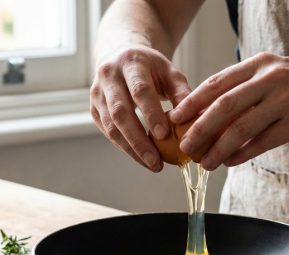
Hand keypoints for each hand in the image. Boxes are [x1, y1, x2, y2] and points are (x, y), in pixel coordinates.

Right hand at [90, 45, 191, 171]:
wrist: (122, 56)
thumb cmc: (151, 68)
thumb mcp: (169, 71)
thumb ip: (181, 92)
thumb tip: (193, 119)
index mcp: (131, 62)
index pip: (140, 90)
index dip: (151, 113)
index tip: (164, 135)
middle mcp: (109, 76)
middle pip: (120, 112)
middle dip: (138, 140)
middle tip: (156, 161)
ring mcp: (98, 93)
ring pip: (110, 126)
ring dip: (131, 149)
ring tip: (152, 164)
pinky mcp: (94, 108)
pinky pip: (108, 132)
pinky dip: (125, 147)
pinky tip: (141, 157)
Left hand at [169, 52, 288, 169]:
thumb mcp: (278, 77)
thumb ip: (248, 92)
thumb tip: (212, 116)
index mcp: (261, 64)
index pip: (217, 83)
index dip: (192, 102)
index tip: (175, 118)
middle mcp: (271, 78)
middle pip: (224, 106)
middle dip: (199, 128)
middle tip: (184, 146)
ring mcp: (286, 100)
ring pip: (241, 127)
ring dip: (218, 148)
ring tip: (205, 162)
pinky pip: (264, 141)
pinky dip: (244, 153)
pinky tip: (231, 162)